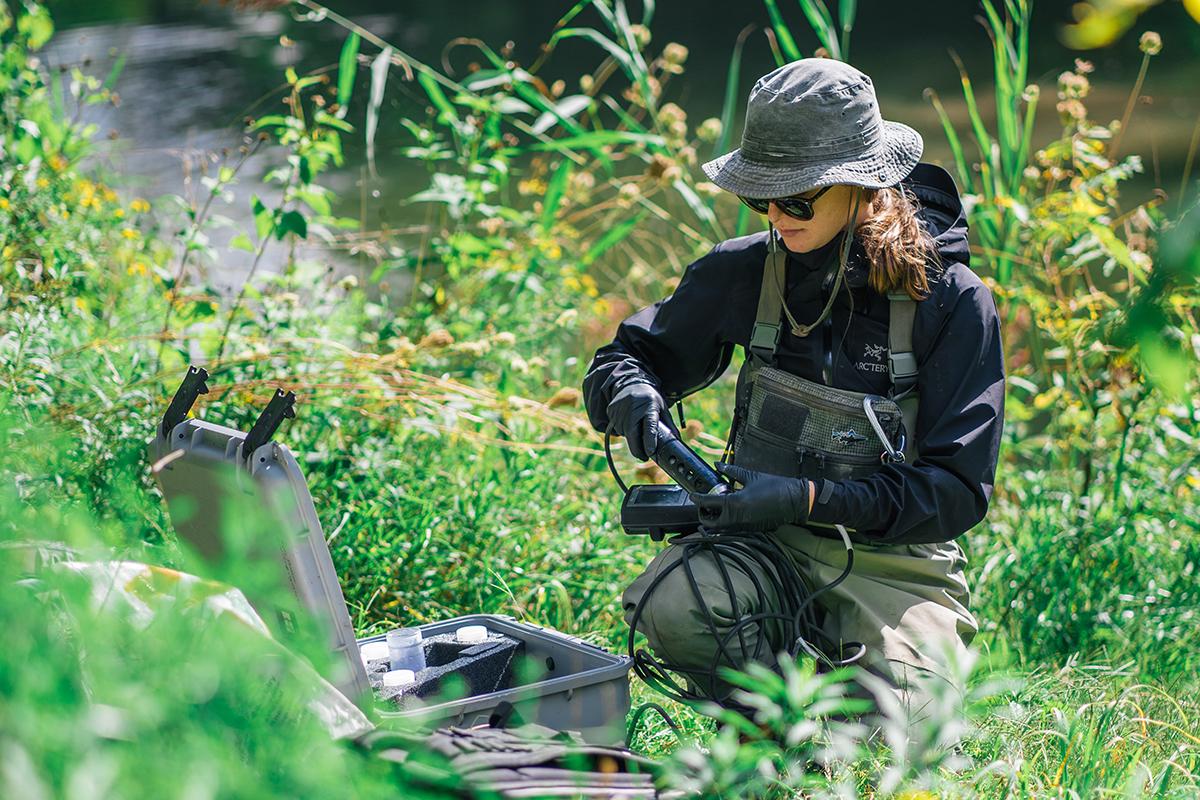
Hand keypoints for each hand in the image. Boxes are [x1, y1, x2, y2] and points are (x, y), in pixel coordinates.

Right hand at [605, 382, 672, 460]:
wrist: (632, 383)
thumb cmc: (650, 399)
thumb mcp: (662, 409)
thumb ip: (669, 425)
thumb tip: (677, 443)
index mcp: (650, 405)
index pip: (649, 425)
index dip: (650, 440)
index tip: (650, 452)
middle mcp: (633, 407)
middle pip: (633, 434)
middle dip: (638, 449)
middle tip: (644, 456)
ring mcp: (620, 408)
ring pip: (624, 433)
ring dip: (631, 438)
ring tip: (636, 427)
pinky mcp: (611, 410)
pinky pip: (617, 428)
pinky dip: (623, 430)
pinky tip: (628, 421)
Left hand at [691, 462, 810, 531]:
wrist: (794, 500)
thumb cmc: (775, 486)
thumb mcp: (751, 476)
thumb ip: (731, 472)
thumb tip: (718, 465)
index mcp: (736, 503)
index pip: (708, 503)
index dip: (697, 499)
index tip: (692, 495)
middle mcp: (738, 518)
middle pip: (711, 523)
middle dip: (704, 514)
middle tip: (704, 504)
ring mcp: (745, 526)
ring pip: (721, 527)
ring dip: (716, 519)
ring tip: (717, 506)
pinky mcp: (751, 529)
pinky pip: (733, 528)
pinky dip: (728, 521)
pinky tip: (732, 510)